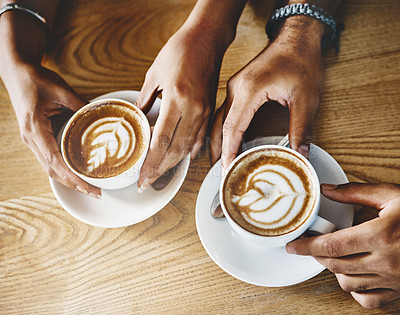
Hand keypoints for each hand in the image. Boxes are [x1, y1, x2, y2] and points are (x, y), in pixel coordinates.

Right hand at [7, 64, 100, 197]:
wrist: (17, 72)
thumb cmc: (35, 80)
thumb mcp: (61, 90)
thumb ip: (81, 105)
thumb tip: (102, 117)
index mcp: (35, 129)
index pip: (55, 161)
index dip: (72, 177)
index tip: (88, 187)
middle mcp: (31, 139)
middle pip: (52, 170)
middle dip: (74, 184)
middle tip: (96, 192)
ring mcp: (31, 140)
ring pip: (49, 168)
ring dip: (68, 179)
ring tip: (89, 187)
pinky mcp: (35, 138)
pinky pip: (49, 159)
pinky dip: (63, 170)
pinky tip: (76, 173)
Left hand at [136, 27, 223, 190]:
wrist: (207, 39)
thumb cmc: (180, 50)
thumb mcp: (155, 73)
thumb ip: (145, 98)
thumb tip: (138, 116)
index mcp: (176, 99)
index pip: (162, 141)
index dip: (151, 163)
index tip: (142, 177)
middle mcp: (193, 109)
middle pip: (176, 150)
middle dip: (160, 170)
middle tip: (147, 183)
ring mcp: (204, 111)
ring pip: (189, 147)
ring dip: (174, 164)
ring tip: (160, 175)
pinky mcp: (210, 109)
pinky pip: (201, 137)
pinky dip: (190, 151)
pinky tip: (183, 159)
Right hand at [211, 18, 323, 168]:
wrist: (296, 36)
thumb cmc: (301, 60)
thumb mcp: (306, 97)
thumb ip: (301, 128)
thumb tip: (300, 154)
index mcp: (249, 90)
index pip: (232, 128)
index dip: (228, 151)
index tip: (227, 169)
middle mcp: (236, 88)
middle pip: (219, 125)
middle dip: (217, 150)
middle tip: (219, 171)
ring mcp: (235, 87)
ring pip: (219, 119)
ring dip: (218, 140)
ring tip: (221, 160)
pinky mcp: (239, 87)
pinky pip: (226, 111)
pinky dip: (225, 129)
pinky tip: (229, 140)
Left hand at [287, 183, 399, 308]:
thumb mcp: (393, 196)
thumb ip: (356, 192)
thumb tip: (326, 190)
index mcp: (381, 236)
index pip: (331, 246)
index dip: (307, 246)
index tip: (292, 246)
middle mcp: (387, 263)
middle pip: (335, 265)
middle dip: (317, 256)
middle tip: (313, 245)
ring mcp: (396, 282)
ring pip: (349, 284)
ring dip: (335, 270)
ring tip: (337, 256)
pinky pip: (369, 301)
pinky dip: (357, 290)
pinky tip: (357, 275)